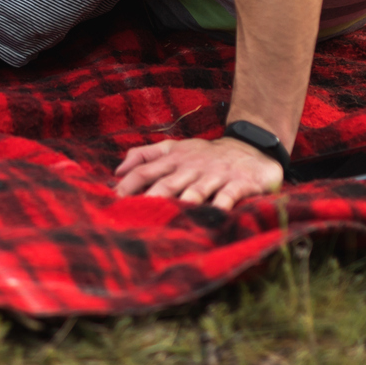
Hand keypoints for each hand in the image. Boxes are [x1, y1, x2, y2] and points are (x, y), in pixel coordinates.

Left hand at [113, 136, 282, 207]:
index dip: (129, 185)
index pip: (146, 170)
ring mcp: (215, 175)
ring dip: (183, 202)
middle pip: (167, 183)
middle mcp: (192, 167)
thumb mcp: (174, 149)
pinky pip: (228, 195)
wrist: (251, 148)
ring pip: (195, 190)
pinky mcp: (239, 183)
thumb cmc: (205, 155)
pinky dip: (221, 205)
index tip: (113, 200)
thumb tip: (117, 170)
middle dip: (150, 198)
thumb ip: (145, 155)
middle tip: (134, 214)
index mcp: (174, 159)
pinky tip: (213, 216)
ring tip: (170, 217)